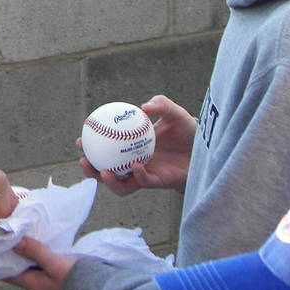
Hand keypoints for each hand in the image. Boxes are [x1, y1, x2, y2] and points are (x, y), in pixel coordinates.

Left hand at [4, 236, 75, 289]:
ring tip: (21, 242)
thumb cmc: (75, 280)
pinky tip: (41, 250)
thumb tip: (14, 242)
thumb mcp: (53, 263)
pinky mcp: (57, 283)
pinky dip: (37, 260)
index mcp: (33, 284)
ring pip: (30, 270)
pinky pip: (42, 270)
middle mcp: (38, 287)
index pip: (8, 275)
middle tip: (5, 242)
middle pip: (18, 271)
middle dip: (11, 258)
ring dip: (25, 258)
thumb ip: (35, 251)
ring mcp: (47, 286)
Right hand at [79, 94, 195, 195]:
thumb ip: (160, 104)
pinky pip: (144, 182)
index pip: (107, 148)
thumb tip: (143, 107)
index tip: (83, 134)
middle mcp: (135, 163)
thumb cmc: (187, 129)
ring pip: (121, 185)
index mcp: (132, 147)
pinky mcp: (160, 183)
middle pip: (106, 171)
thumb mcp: (173, 112)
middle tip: (84, 158)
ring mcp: (146, 175)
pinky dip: (137, 175)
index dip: (92, 143)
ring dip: (109, 181)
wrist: (206, 147)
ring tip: (102, 171)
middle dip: (91, 169)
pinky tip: (135, 165)